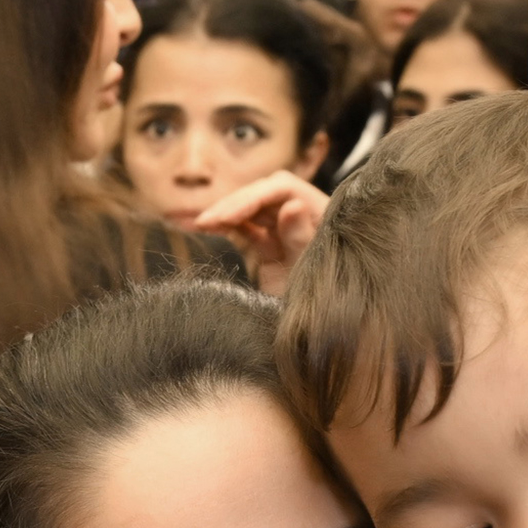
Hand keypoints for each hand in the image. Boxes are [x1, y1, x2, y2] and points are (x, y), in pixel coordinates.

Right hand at [182, 170, 330, 294]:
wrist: (321, 337)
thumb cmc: (326, 304)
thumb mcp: (313, 272)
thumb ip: (303, 238)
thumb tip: (291, 205)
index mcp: (323, 214)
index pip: (284, 189)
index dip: (254, 197)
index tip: (227, 216)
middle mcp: (306, 216)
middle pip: (265, 196)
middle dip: (234, 204)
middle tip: (205, 221)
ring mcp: (288, 231)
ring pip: (253, 210)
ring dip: (227, 214)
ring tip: (201, 224)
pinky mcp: (273, 247)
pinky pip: (249, 229)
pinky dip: (229, 227)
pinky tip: (210, 228)